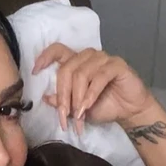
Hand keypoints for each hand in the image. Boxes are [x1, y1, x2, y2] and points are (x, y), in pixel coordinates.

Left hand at [32, 43, 154, 134]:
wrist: (130, 112)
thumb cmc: (104, 107)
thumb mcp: (78, 108)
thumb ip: (63, 101)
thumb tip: (45, 98)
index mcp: (78, 62)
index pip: (58, 50)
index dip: (45, 57)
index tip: (35, 71)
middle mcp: (89, 57)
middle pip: (67, 68)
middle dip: (63, 94)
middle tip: (63, 115)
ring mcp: (103, 59)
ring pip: (81, 73)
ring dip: (77, 97)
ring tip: (78, 115)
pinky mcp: (117, 65)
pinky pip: (98, 77)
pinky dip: (90, 94)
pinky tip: (87, 107)